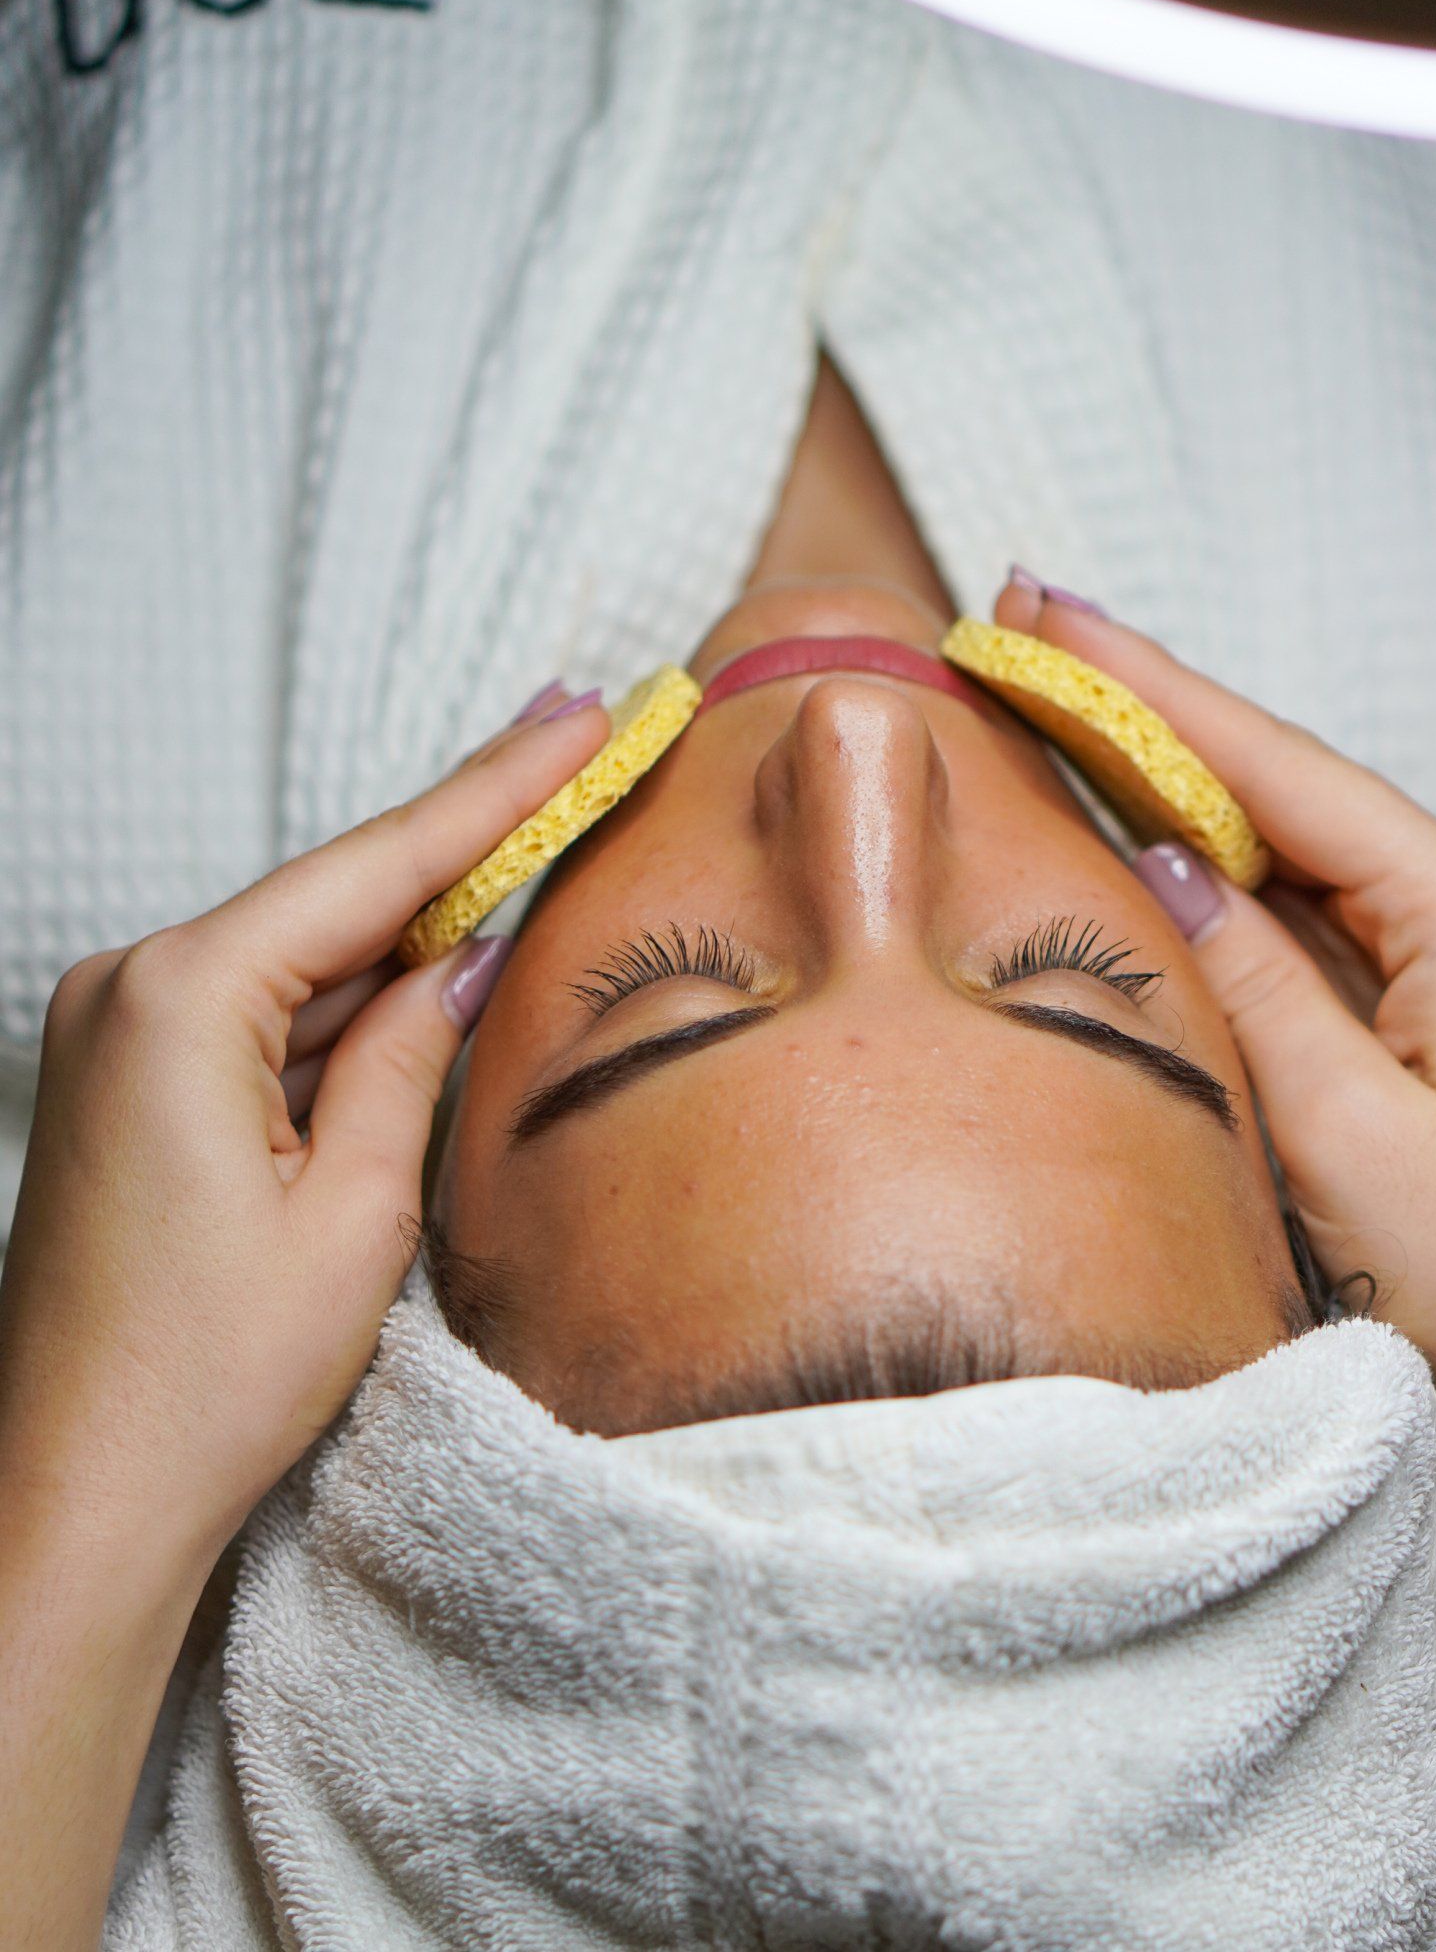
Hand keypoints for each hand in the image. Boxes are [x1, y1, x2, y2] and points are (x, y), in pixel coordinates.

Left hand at [0, 690, 608, 1568]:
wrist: (75, 1502)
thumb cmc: (204, 1380)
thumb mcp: (357, 1211)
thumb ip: (411, 1054)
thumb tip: (464, 954)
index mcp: (182, 1002)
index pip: (378, 866)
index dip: (499, 788)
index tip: (580, 712)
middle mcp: (130, 992)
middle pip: (339, 895)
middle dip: (468, 836)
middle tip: (576, 742)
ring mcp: (119, 1036)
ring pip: (307, 956)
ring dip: (418, 925)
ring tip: (538, 849)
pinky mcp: (129, 1085)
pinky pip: (267, 1013)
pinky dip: (354, 1000)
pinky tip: (438, 968)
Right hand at [995, 581, 1435, 1464]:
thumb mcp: (1345, 1132)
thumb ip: (1249, 982)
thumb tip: (1157, 859)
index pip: (1272, 767)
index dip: (1149, 688)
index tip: (1048, 615)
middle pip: (1269, 779)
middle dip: (1144, 703)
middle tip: (1026, 622)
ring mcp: (1426, 948)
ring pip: (1271, 836)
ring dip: (1162, 771)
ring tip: (1054, 696)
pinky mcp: (1399, 1001)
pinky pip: (1282, 908)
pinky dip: (1198, 861)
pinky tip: (1131, 824)